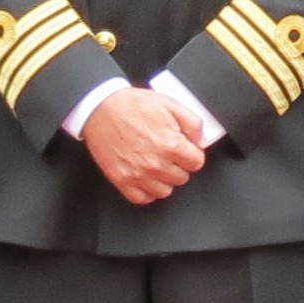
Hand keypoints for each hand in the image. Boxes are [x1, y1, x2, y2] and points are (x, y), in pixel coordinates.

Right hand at [82, 87, 205, 204]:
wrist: (101, 108)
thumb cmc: (133, 105)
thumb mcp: (171, 104)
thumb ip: (193, 124)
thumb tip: (202, 141)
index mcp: (171, 145)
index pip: (197, 163)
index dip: (192, 154)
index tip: (185, 150)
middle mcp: (156, 164)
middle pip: (182, 178)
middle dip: (178, 165)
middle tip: (168, 153)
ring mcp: (138, 174)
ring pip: (165, 191)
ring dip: (164, 179)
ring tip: (156, 163)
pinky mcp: (122, 180)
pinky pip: (143, 198)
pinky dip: (146, 191)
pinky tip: (146, 177)